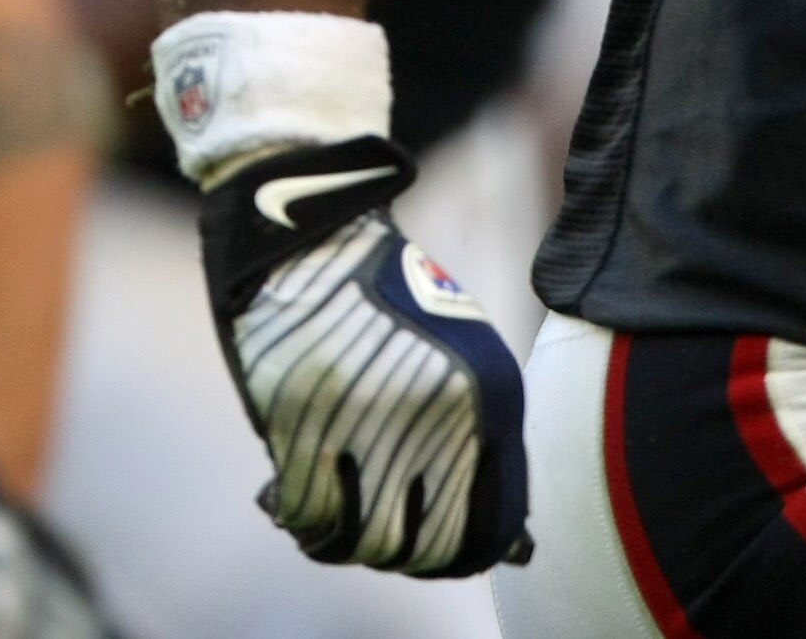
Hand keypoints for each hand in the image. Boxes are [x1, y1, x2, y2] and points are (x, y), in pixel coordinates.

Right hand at [198, 135, 528, 576]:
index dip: (468, 553)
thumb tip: (500, 537)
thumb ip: (482, 441)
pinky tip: (304, 500)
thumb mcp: (461, 361)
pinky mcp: (308, 426)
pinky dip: (307, 523)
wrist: (313, 250)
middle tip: (389, 538)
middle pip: (428, 545)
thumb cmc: (389, 308)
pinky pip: (312, 519)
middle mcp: (440, 415)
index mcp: (490, 396)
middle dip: (410, 554)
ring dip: (354, 540)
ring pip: (367, 542)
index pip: (489, 522)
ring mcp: (373, 421)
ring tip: (346, 516)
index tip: (450, 554)